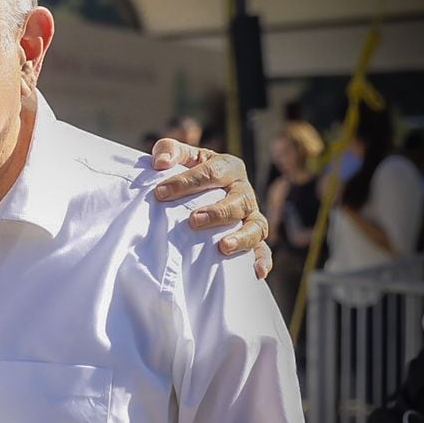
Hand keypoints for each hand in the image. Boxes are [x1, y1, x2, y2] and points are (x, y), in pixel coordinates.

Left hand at [150, 139, 273, 279]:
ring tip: (223, 247)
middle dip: (217, 211)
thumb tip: (161, 163)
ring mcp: (250, 215)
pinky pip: (263, 249)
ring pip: (256, 225)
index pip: (211, 172)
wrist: (204, 191)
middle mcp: (243, 191)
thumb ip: (169, 150)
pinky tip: (256, 273)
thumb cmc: (190, 172)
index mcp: (228, 167)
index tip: (160, 193)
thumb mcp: (181, 156)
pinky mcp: (253, 237)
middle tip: (194, 221)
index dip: (186, 182)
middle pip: (238, 200)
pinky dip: (263, 260)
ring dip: (242, 237)